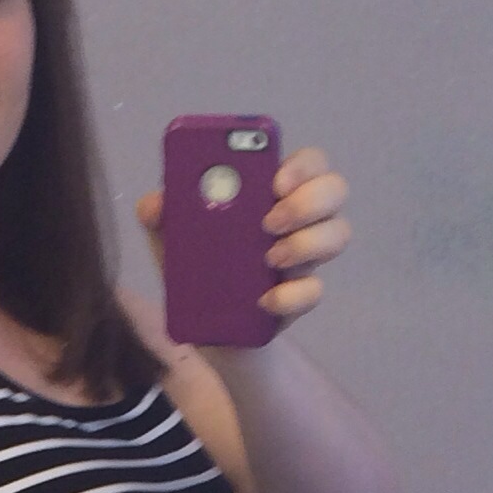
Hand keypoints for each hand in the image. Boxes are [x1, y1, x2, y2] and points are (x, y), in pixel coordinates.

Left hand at [135, 146, 351, 331]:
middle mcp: (298, 219)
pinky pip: (315, 291)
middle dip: (307, 201)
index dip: (302, 164)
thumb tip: (155, 203)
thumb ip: (160, 216)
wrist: (206, 330)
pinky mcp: (301, 298)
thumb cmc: (196, 268)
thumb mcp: (171, 240)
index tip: (275, 180)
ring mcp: (305, 257)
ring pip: (338, 234)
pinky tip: (264, 300)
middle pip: (334, 189)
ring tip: (269, 259)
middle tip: (269, 222)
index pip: (307, 162)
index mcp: (271, 192)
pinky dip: (291, 296)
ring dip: (306, 244)